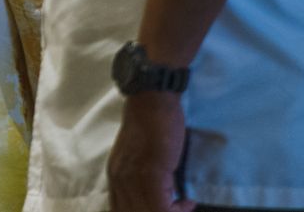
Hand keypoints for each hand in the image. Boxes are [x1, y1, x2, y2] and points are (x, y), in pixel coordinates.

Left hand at [107, 92, 195, 211]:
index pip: (121, 210)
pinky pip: (162, 208)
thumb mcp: (138, 157)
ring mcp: (132, 178)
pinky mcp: (149, 175)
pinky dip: (178, 210)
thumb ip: (140, 178)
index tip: (167, 207)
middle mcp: (119, 180)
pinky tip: (188, 201)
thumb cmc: (152, 124)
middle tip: (178, 208)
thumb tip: (158, 197)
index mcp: (115, 176)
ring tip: (184, 205)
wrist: (152, 101)